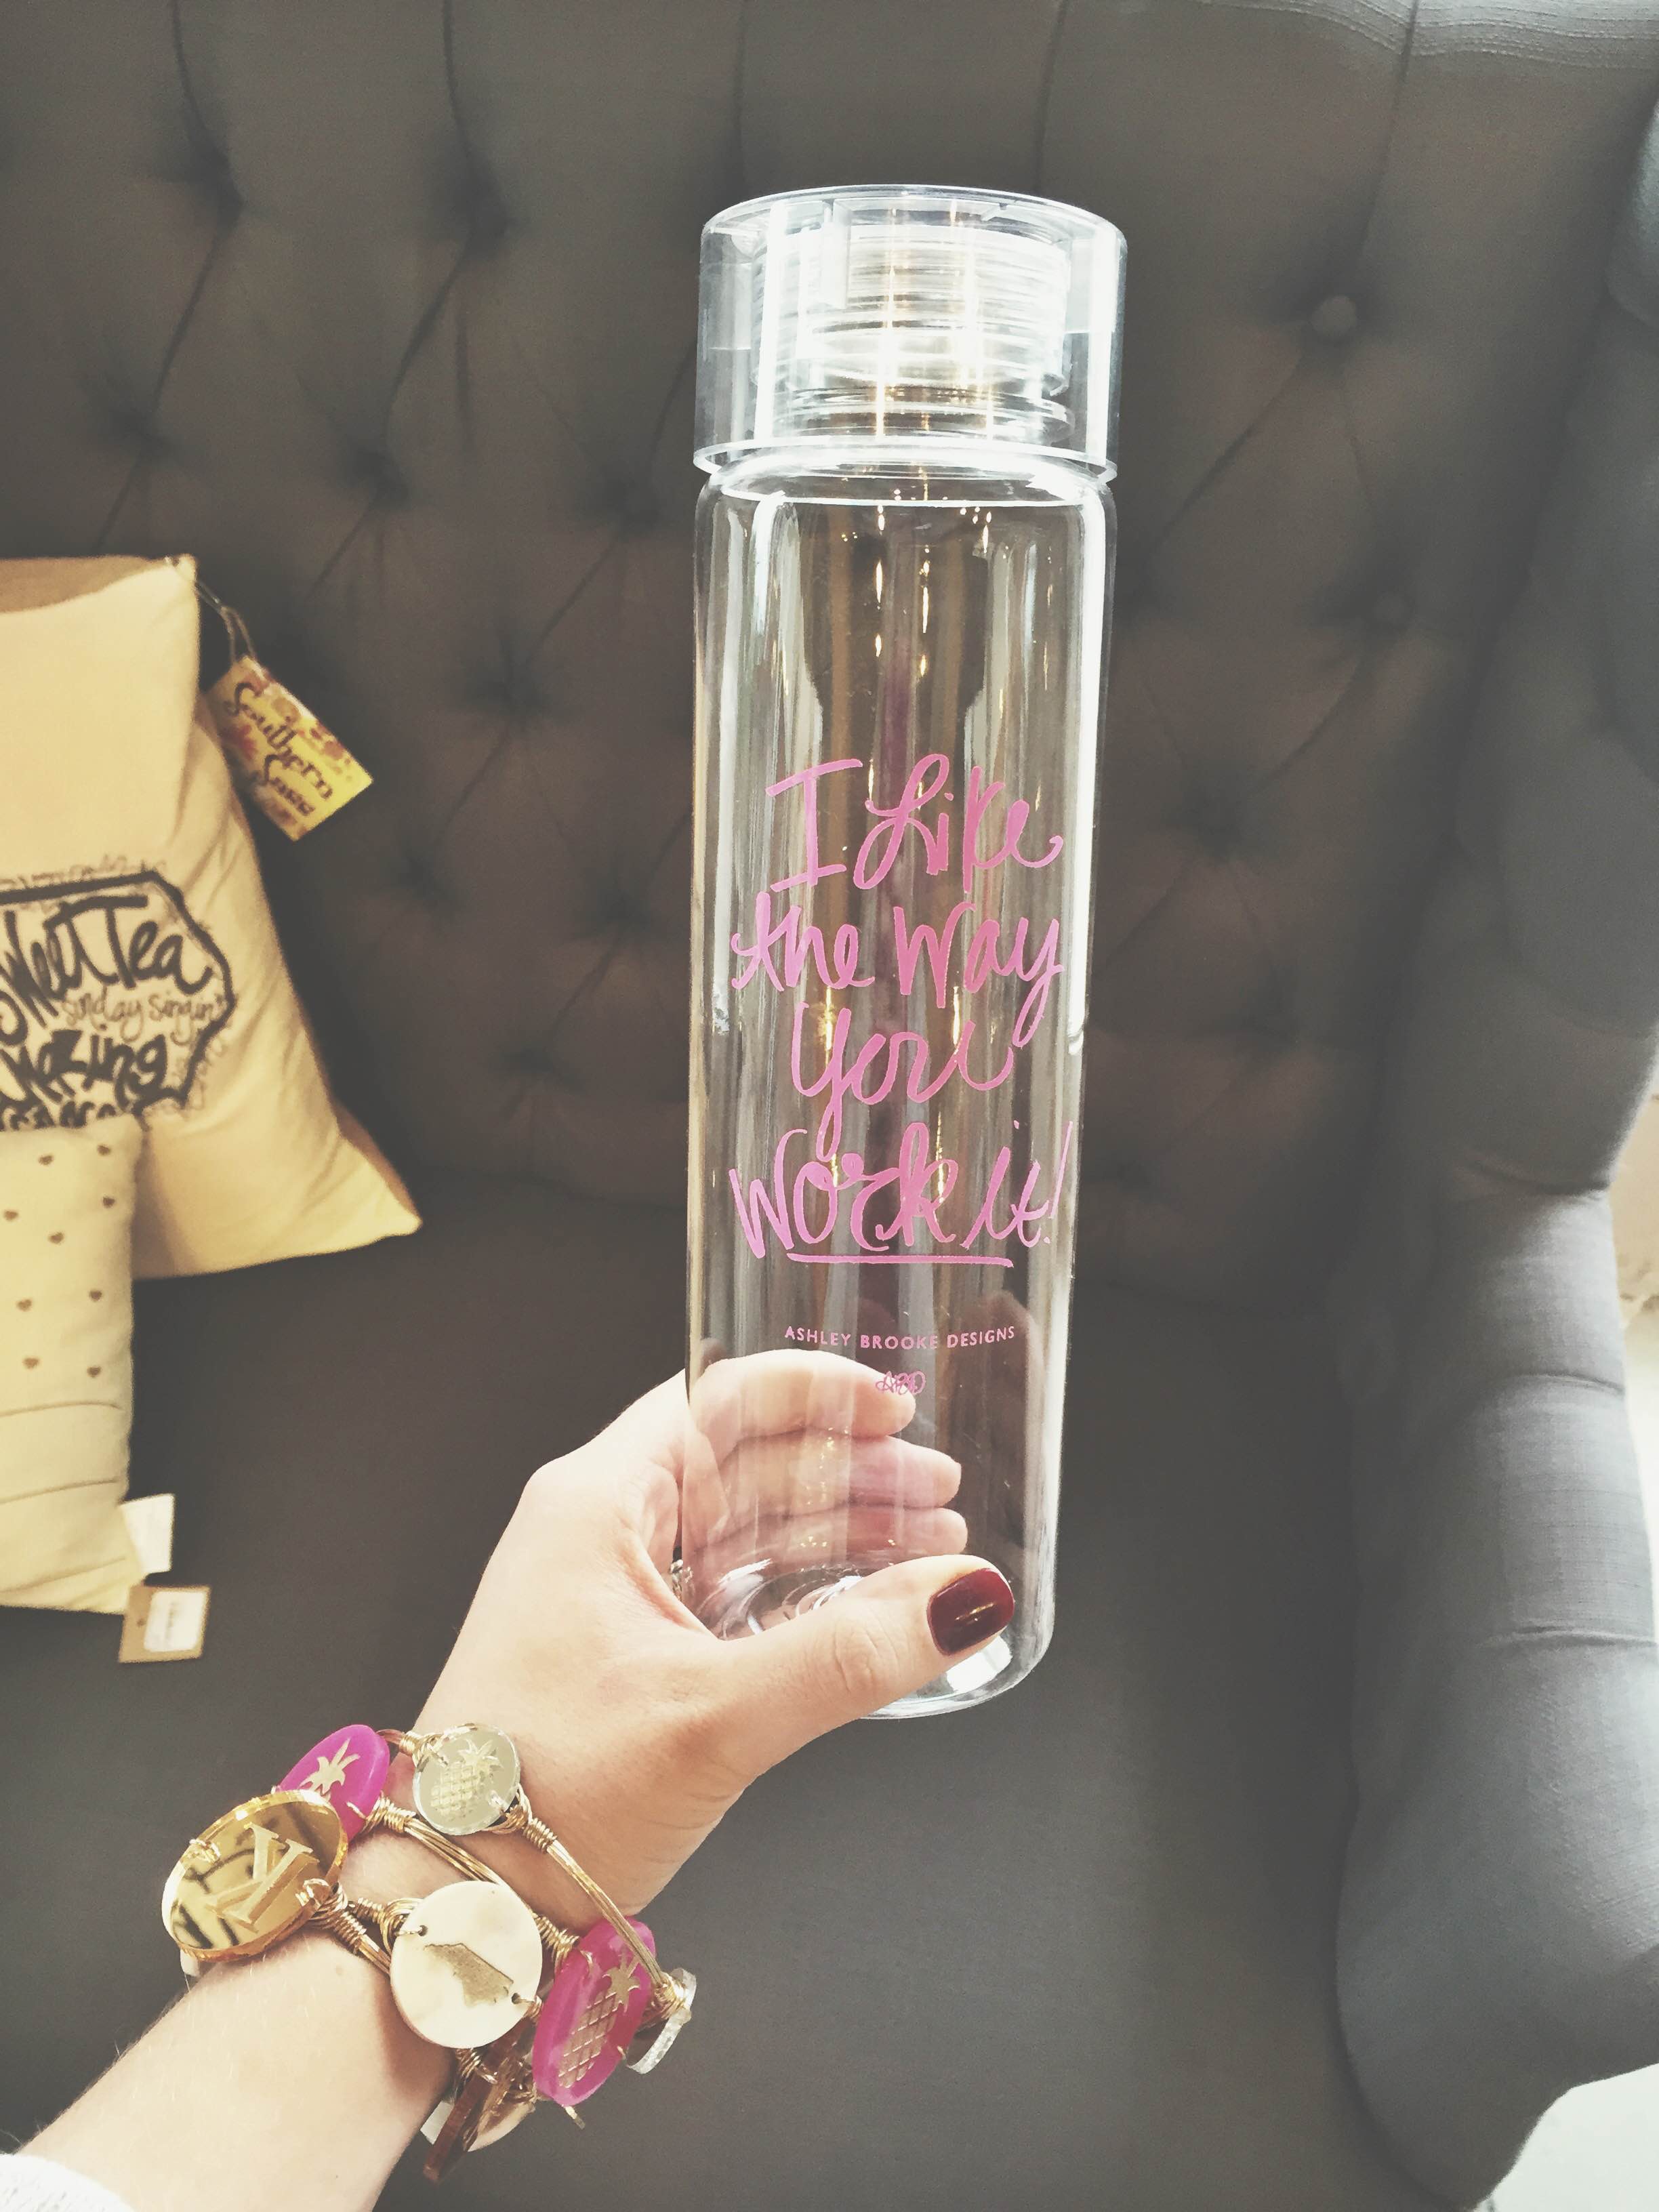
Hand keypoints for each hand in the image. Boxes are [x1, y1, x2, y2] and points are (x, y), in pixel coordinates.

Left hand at [404, 1355, 1013, 1922]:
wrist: (455, 1908)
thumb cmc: (545, 1795)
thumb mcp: (714, 1716)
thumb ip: (848, 1655)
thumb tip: (966, 1599)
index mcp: (595, 1502)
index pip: (719, 1398)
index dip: (816, 1392)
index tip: (897, 1409)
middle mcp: (596, 1531)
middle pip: (744, 1462)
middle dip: (849, 1471)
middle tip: (939, 1493)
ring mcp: (606, 1597)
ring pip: (741, 1532)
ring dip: (835, 1534)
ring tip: (928, 1549)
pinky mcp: (621, 1660)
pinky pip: (725, 1596)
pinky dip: (800, 1595)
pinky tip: (866, 1616)